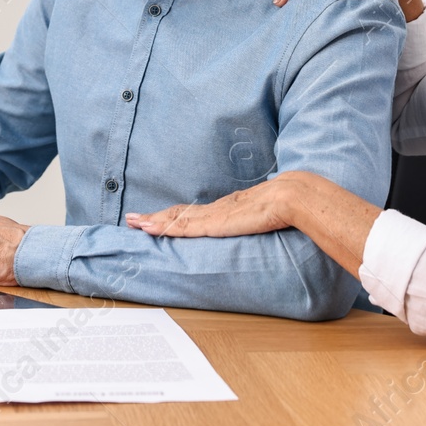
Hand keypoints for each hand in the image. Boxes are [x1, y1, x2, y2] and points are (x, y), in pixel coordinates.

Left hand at [125, 175, 300, 237]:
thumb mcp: (267, 216)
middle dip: (153, 217)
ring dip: (153, 222)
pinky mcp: (217, 223)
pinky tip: (152, 229)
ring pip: (176, 219)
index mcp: (228, 208)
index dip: (172, 216)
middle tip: (131, 219)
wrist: (293, 196)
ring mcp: (215, 216)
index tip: (155, 218)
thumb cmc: (287, 205)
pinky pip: (185, 227)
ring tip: (134, 223)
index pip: (193, 213)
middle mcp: (216, 210)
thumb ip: (258, 220)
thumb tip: (260, 224)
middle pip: (178, 213)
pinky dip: (166, 228)